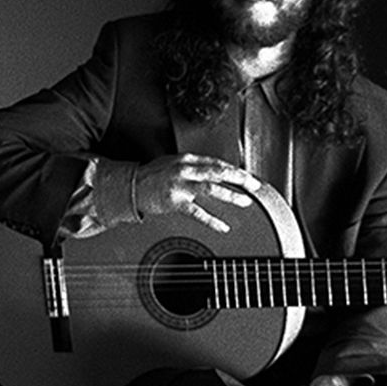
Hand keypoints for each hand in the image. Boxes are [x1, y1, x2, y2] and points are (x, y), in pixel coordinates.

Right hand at [133, 154, 259, 232]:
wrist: (131, 186)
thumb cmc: (152, 176)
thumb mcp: (173, 163)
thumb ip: (193, 166)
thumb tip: (215, 172)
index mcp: (187, 158)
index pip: (217, 162)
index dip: (234, 169)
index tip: (248, 176)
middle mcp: (186, 169)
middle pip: (219, 171)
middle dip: (240, 178)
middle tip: (255, 185)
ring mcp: (180, 185)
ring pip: (212, 188)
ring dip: (231, 195)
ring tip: (246, 201)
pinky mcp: (174, 202)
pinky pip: (197, 212)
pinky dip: (212, 220)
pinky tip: (223, 226)